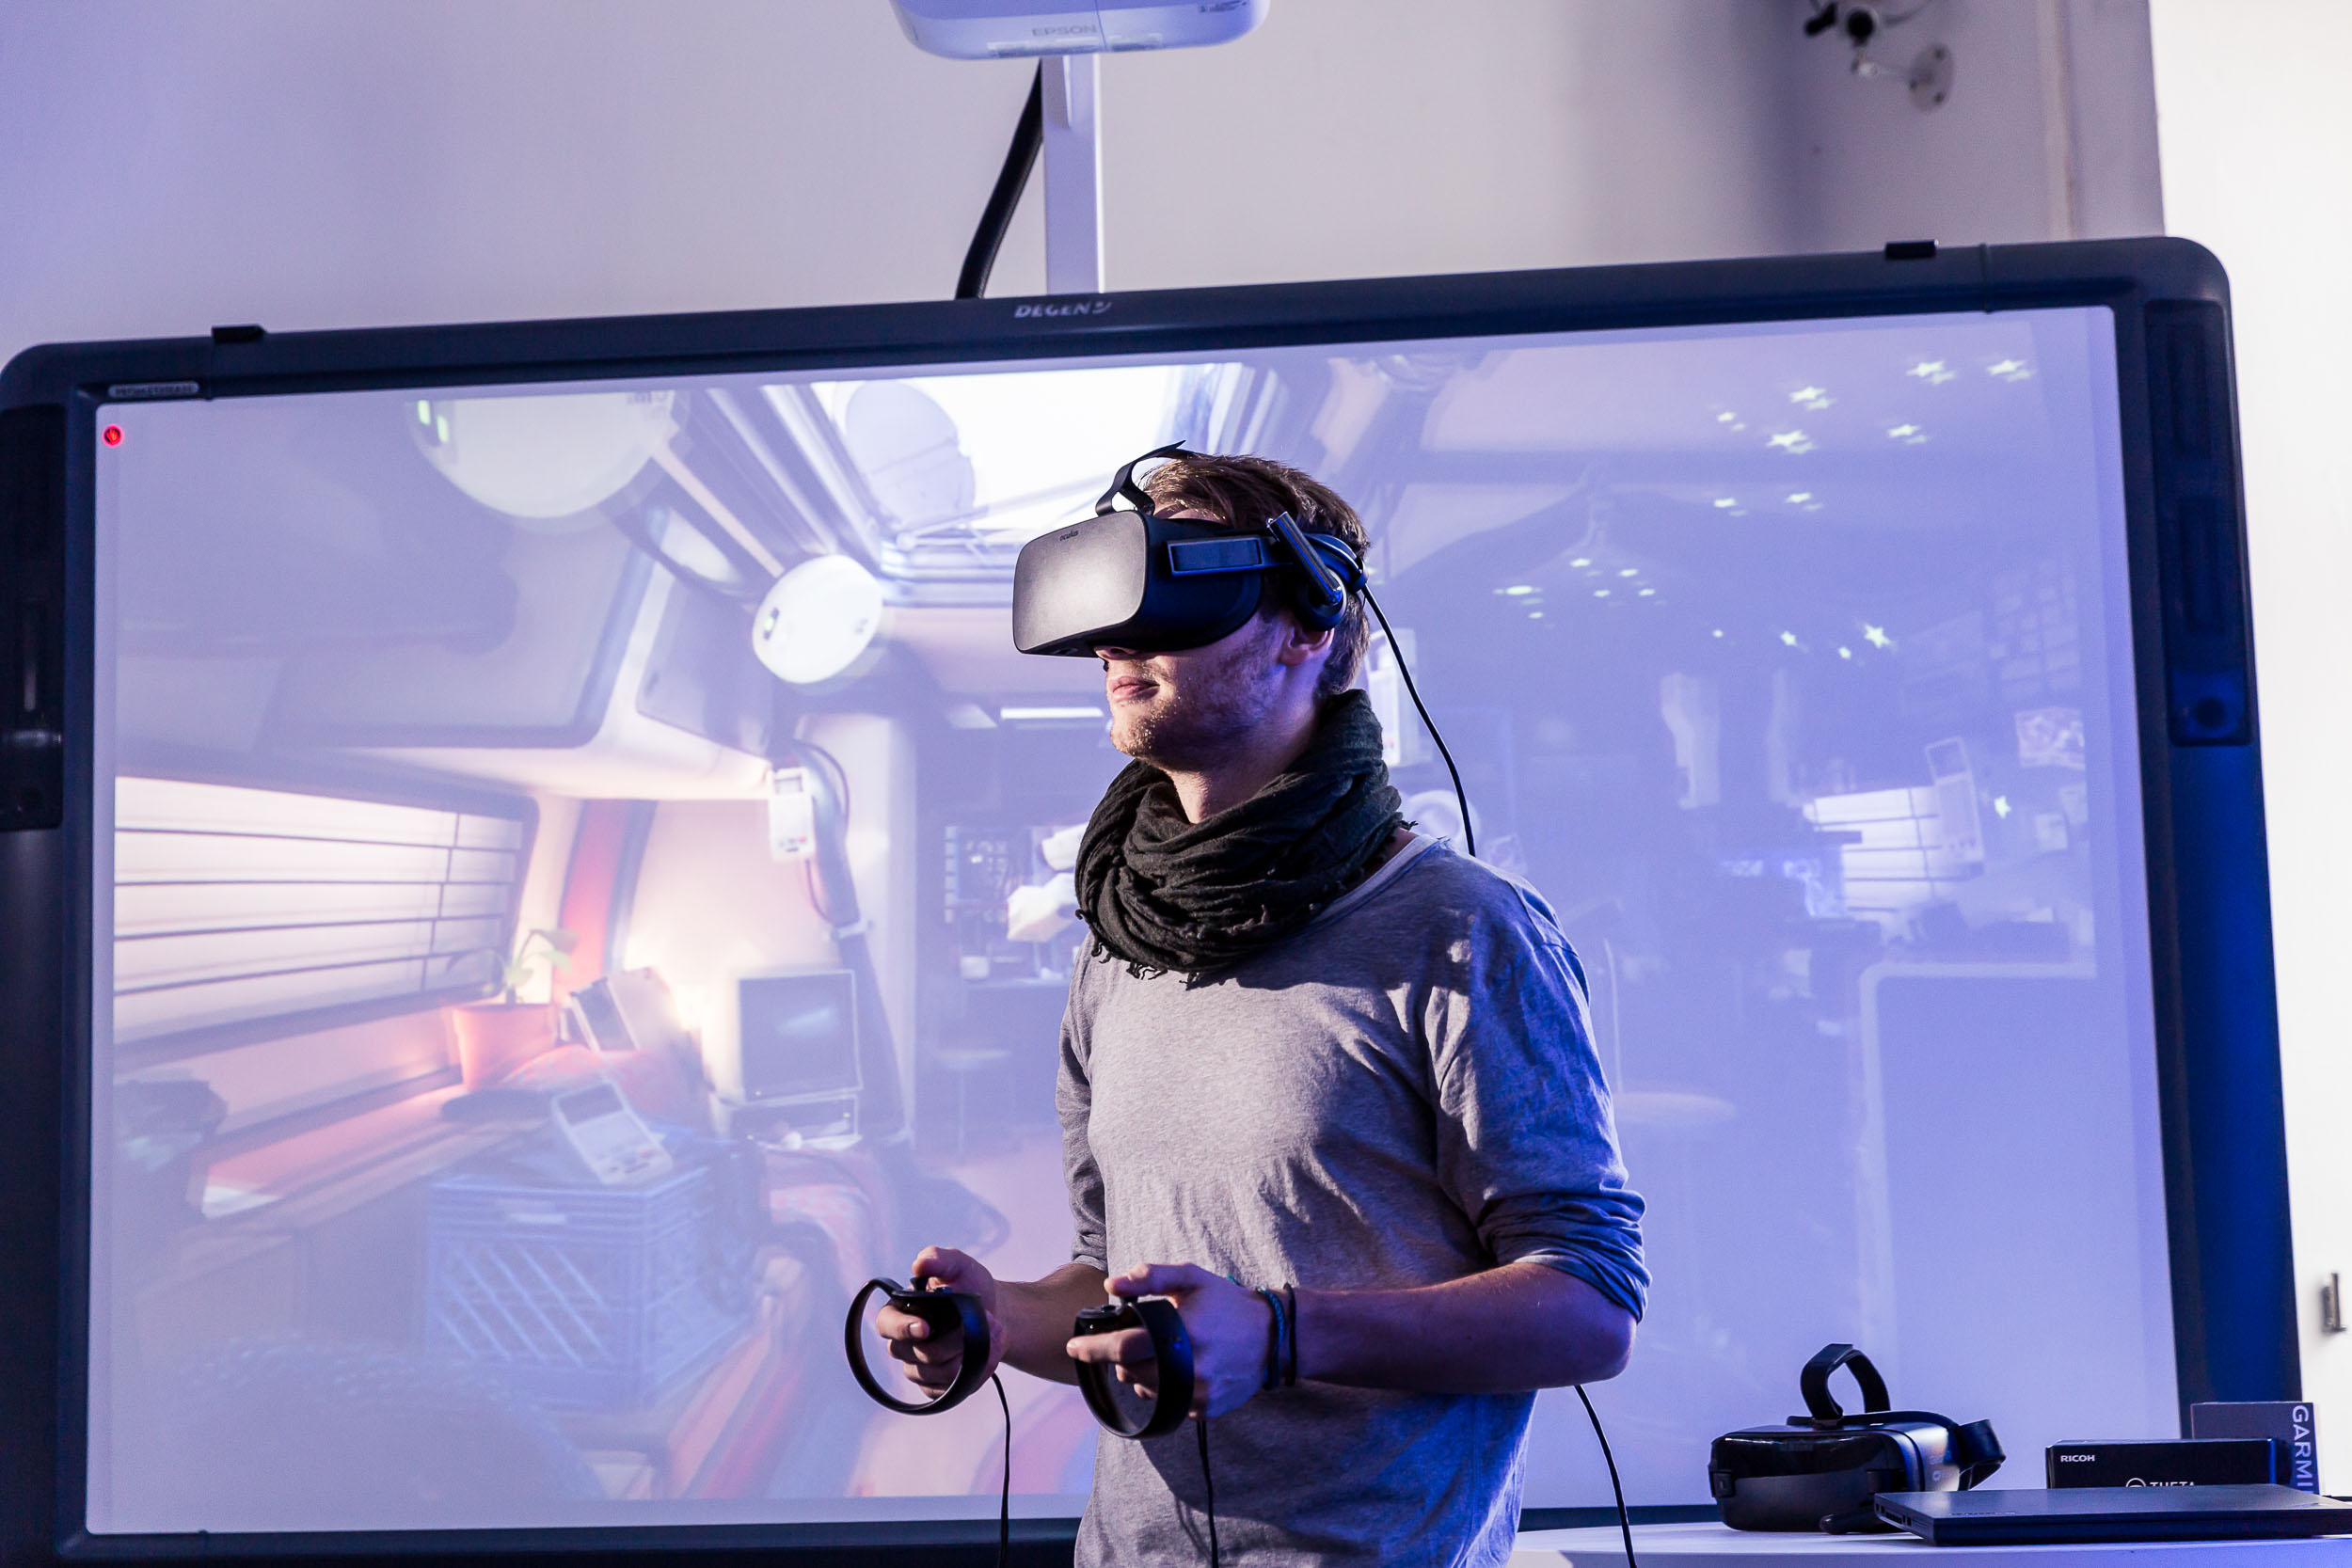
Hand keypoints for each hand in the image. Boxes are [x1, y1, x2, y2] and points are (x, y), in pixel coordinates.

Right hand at [875, 1246, 1003, 1394]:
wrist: (996, 1312)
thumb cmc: (970, 1286)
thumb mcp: (958, 1265)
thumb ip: (939, 1259)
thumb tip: (919, 1264)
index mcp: (901, 1312)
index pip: (886, 1325)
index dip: (902, 1328)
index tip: (926, 1327)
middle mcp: (904, 1343)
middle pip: (919, 1354)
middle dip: (955, 1340)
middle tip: (984, 1320)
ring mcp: (919, 1368)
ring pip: (938, 1374)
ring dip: (971, 1355)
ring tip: (994, 1332)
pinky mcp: (937, 1387)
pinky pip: (950, 1391)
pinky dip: (975, 1373)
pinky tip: (990, 1354)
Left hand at [1066, 1263, 1271, 1418]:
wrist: (1271, 1337)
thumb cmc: (1226, 1303)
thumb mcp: (1191, 1278)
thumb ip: (1150, 1276)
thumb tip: (1112, 1285)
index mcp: (1184, 1332)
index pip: (1124, 1347)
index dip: (1093, 1348)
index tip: (1073, 1347)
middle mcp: (1191, 1367)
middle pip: (1130, 1371)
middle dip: (1117, 1358)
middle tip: (1125, 1343)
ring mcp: (1199, 1393)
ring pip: (1146, 1390)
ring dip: (1138, 1373)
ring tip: (1154, 1354)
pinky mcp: (1206, 1409)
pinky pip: (1167, 1403)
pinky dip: (1161, 1388)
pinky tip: (1173, 1369)